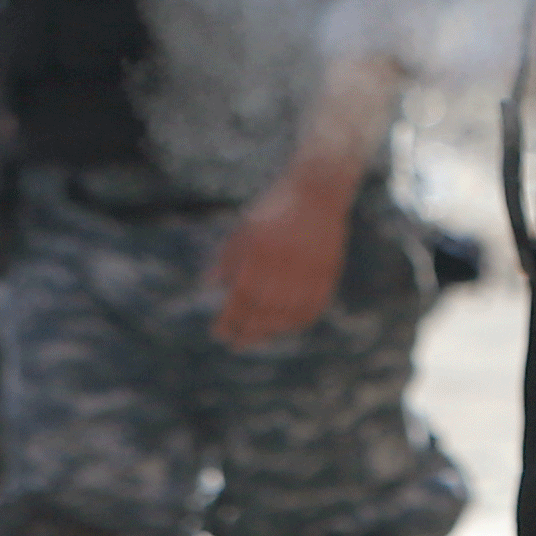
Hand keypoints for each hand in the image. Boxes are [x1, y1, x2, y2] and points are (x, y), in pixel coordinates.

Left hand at [209, 161, 355, 344]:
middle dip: (247, 333)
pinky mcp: (326, 272)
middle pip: (263, 312)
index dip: (228, 320)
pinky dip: (299, 321)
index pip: (240, 298)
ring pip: (288, 314)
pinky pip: (312, 307)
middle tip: (236, 345)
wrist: (317, 190)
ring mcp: (307, 269)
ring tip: (259, 337)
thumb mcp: (244, 229)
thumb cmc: (274, 208)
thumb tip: (209, 285)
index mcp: (258, 252)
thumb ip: (228, 258)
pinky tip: (286, 326)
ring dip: (272, 331)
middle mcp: (282, 263)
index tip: (219, 333)